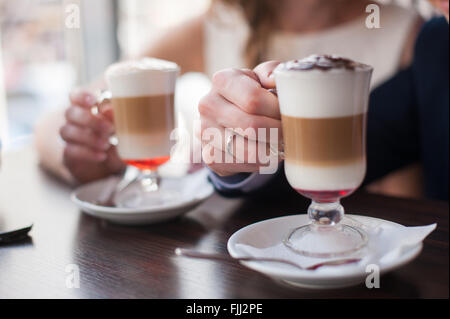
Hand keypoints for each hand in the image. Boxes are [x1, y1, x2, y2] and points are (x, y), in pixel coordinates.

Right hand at [60, 89, 124, 182]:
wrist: (112, 162)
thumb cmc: (118, 135)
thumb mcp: (121, 125)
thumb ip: (115, 115)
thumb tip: (109, 109)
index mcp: (86, 106)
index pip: (75, 95)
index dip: (81, 96)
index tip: (93, 100)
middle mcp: (74, 119)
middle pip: (70, 112)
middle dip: (90, 120)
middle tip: (110, 128)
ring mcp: (69, 136)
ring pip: (66, 131)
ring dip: (88, 137)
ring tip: (107, 144)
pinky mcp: (68, 153)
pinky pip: (70, 151)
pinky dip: (87, 153)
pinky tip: (102, 156)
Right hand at [198, 61, 281, 175]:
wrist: (227, 119)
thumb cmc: (252, 94)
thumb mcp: (262, 78)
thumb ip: (272, 72)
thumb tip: (273, 80)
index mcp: (222, 80)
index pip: (253, 99)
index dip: (277, 109)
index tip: (289, 112)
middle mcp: (208, 105)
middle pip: (252, 126)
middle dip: (278, 131)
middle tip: (291, 131)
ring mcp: (205, 132)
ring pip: (249, 151)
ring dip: (272, 150)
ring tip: (283, 143)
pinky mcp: (209, 155)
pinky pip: (243, 165)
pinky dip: (262, 162)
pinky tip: (268, 153)